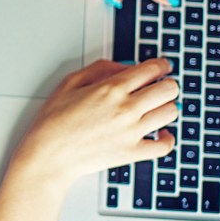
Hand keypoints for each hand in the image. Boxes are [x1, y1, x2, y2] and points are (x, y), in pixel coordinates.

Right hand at [12, 58, 178, 194]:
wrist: (48, 156)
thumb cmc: (54, 121)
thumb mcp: (70, 82)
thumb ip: (99, 68)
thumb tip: (123, 67)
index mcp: (111, 89)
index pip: (152, 69)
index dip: (161, 65)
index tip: (161, 66)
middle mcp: (126, 109)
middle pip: (168, 89)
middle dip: (167, 84)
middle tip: (161, 86)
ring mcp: (132, 132)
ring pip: (171, 113)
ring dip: (167, 107)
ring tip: (157, 108)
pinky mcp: (133, 153)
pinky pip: (165, 145)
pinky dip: (168, 138)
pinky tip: (161, 133)